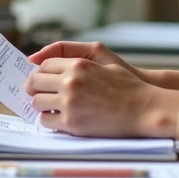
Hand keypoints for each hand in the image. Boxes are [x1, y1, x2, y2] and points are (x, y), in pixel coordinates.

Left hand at [23, 58, 178, 137]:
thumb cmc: (126, 83)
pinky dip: (50, 119)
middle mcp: (70, 82)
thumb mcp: (102, 57)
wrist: (143, 108)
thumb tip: (41, 59)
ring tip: (54, 106)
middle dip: (36, 88)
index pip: (43, 66)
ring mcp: (70, 104)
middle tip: (43, 94)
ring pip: (37, 103)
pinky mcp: (72, 123)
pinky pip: (46, 121)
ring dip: (43, 104)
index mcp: (78, 65)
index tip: (42, 80)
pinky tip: (61, 117)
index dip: (40, 73)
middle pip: (35, 83)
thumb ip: (73, 54)